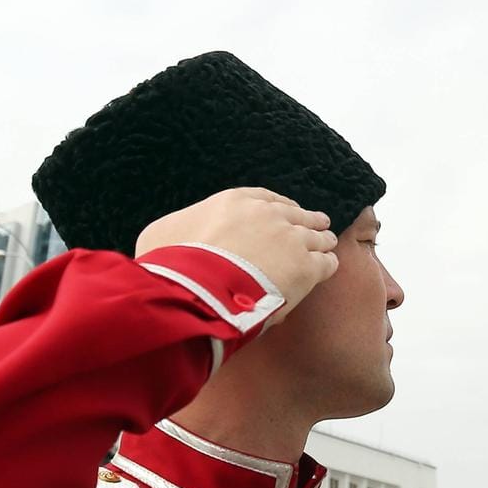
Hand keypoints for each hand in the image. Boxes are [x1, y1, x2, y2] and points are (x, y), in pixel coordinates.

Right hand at [134, 187, 338, 323]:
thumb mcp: (160, 233)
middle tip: (316, 226)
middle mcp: (267, 214)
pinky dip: (327, 265)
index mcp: (234, 201)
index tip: (285, 214)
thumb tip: (177, 237)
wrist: (197, 288)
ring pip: (317, 235)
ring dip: (321, 241)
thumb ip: (179, 230)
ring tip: (326, 244)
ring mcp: (290, 238)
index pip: (266, 199)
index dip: (278, 208)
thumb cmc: (173, 265)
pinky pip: (326, 262)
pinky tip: (327, 268)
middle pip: (297, 214)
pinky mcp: (305, 267)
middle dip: (306, 221)